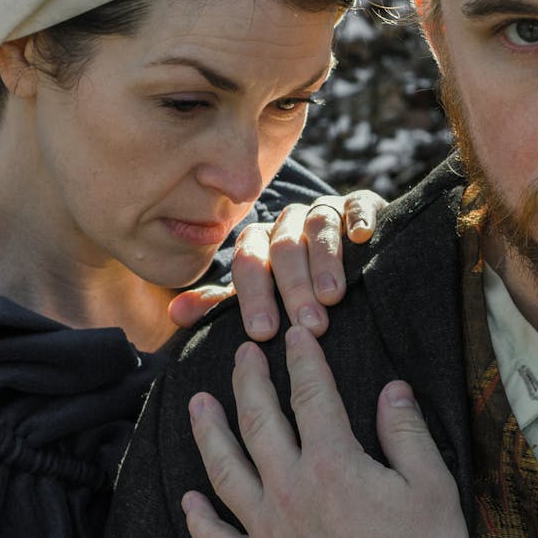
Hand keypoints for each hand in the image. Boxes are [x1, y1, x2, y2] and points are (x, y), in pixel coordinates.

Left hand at [166, 190, 383, 333]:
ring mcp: (324, 210)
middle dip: (293, 287)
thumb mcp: (256, 300)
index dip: (254, 297)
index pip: (248, 264)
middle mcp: (288, 223)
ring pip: (318, 225)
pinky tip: (361, 238)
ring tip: (332, 297)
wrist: (343, 265)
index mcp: (258, 243)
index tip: (263, 333)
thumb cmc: (293, 291)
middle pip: (284, 247)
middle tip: (308, 325)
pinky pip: (357, 203)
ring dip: (325, 260)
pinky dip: (358, 217)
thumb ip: (219, 307)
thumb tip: (176, 314)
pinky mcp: (359, 203)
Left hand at [182, 326, 465, 537]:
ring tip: (197, 404)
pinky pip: (218, 537)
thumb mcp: (431, 487)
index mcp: (333, 465)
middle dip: (250, 382)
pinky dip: (199, 518)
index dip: (304, 360)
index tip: (297, 335)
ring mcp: (268, 530)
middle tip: (243, 353)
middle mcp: (290, 491)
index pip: (312, 395)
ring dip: (209, 434)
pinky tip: (188, 499)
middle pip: (259, 423)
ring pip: (226, 472)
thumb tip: (393, 389)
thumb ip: (407, 435)